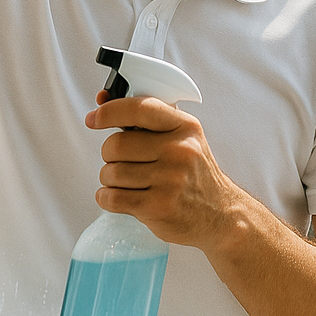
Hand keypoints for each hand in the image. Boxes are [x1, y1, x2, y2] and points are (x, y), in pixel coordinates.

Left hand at [85, 91, 242, 252]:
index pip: (138, 109)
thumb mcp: (181, 136)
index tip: (94, 118)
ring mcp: (170, 181)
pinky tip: (116, 197)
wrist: (221, 216)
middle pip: (116, 144)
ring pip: (111, 172)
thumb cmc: (193, 171)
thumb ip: (146, 117)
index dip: (109, 111)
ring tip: (124, 181)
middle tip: (118, 160)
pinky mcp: (160, 208)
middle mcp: (179, 151)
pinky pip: (113, 198)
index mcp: (184, 127)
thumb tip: (101, 99)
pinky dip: (106, 197)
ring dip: (109, 178)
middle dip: (109, 154)